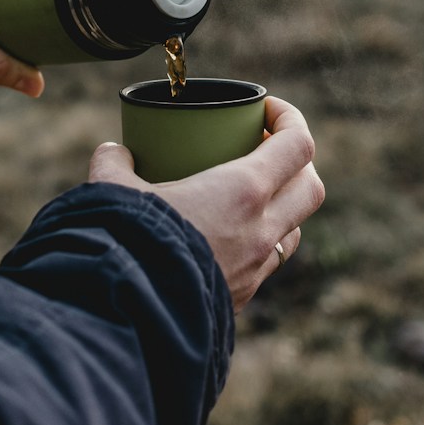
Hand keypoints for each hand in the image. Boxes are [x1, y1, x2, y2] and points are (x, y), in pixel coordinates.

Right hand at [88, 96, 323, 311]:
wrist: (129, 315)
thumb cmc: (128, 243)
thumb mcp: (113, 191)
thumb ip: (114, 164)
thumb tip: (112, 153)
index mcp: (243, 191)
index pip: (297, 145)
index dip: (291, 118)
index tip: (267, 109)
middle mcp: (261, 229)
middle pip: (311, 187)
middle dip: (298, 164)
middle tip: (265, 151)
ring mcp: (255, 269)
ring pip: (293, 230)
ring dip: (282, 208)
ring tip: (249, 197)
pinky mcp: (241, 298)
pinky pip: (265, 265)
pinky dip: (256, 245)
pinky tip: (225, 239)